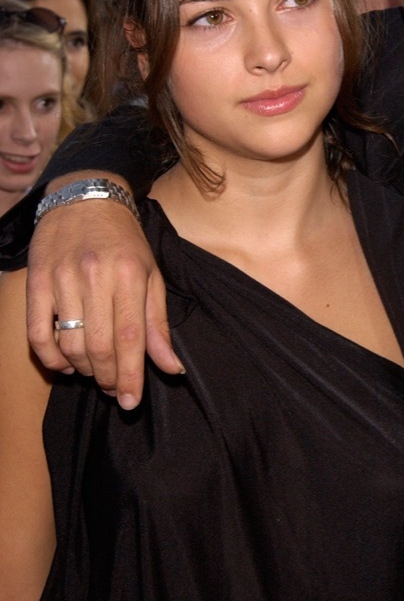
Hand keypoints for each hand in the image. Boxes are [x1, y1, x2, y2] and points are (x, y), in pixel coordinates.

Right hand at [25, 197, 183, 409]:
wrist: (85, 198)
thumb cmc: (124, 242)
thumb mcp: (151, 276)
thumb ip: (158, 324)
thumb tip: (172, 368)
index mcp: (130, 275)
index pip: (131, 338)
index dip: (132, 375)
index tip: (132, 401)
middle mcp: (96, 276)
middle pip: (99, 346)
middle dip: (109, 378)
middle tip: (115, 389)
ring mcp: (62, 278)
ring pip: (70, 344)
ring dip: (83, 370)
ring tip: (94, 372)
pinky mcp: (36, 281)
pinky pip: (39, 333)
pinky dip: (50, 358)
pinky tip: (64, 364)